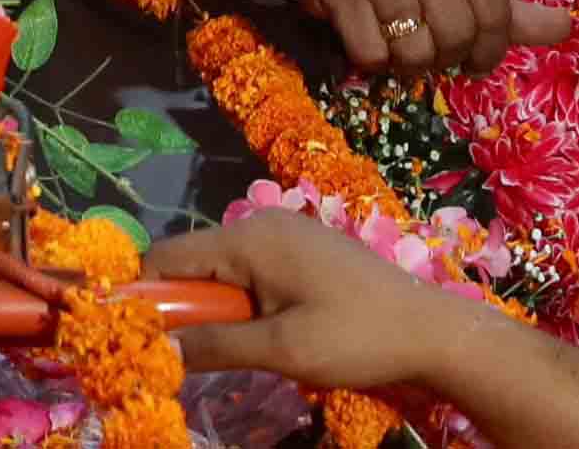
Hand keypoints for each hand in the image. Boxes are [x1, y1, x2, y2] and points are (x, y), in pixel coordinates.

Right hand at [154, 210, 486, 394]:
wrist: (437, 333)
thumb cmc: (358, 338)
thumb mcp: (282, 349)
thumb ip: (216, 345)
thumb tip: (158, 348)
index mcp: (249, 238)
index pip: (167, 257)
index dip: (147, 295)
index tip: (141, 337)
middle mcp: (261, 223)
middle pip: (194, 262)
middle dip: (187, 306)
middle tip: (196, 354)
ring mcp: (286, 233)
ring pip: (223, 268)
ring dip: (219, 307)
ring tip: (241, 348)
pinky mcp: (305, 249)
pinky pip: (253, 269)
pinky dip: (245, 299)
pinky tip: (268, 332)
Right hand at [264, 0, 571, 75]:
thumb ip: (508, 2)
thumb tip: (567, 28)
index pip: (495, 12)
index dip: (490, 50)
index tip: (476, 61)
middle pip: (456, 36)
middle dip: (448, 57)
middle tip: (435, 52)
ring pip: (415, 50)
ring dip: (411, 63)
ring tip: (402, 46)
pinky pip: (372, 53)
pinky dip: (375, 61)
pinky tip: (371, 40)